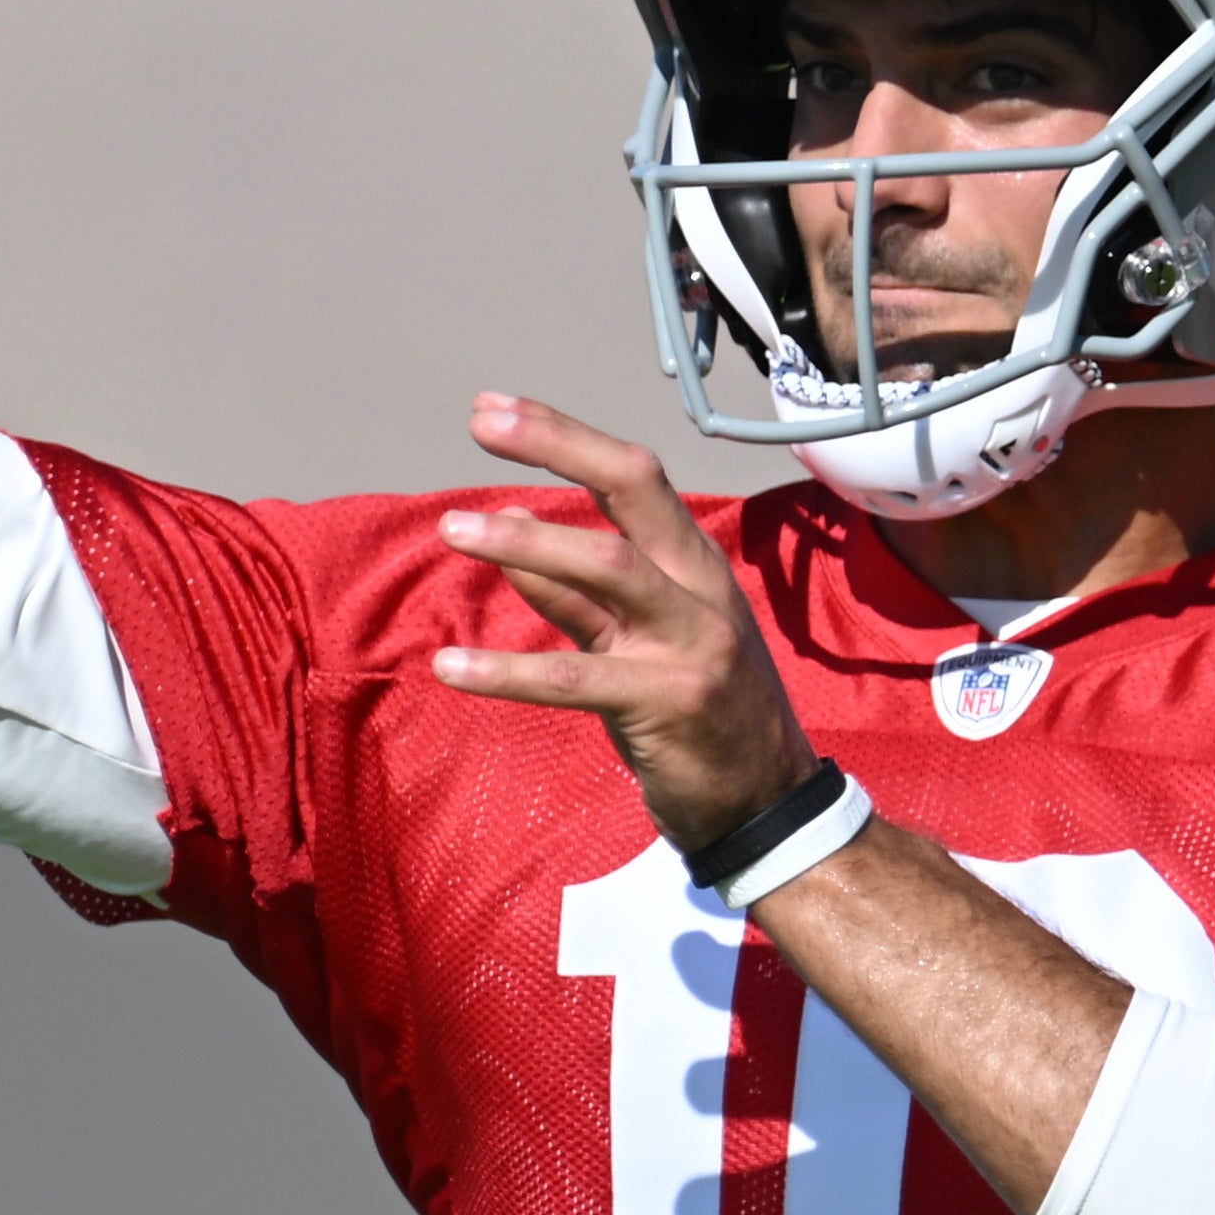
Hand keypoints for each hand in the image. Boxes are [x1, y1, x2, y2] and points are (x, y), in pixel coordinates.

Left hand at [429, 393, 819, 850]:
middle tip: (482, 424)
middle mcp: (699, 590)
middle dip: (557, 447)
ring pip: (609, 569)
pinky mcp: (671, 703)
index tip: (494, 410)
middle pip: (633, 491)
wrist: (763, 804)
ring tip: (453, 528)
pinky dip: (508, 670)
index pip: (633, 476)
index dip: (564, 436)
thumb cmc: (695, 714)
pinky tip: (451, 667)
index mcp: (693, 564)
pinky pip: (575, 680)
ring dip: (527, 544)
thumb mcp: (635, 639)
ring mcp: (692, 644)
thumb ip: (574, 591)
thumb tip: (510, 526)